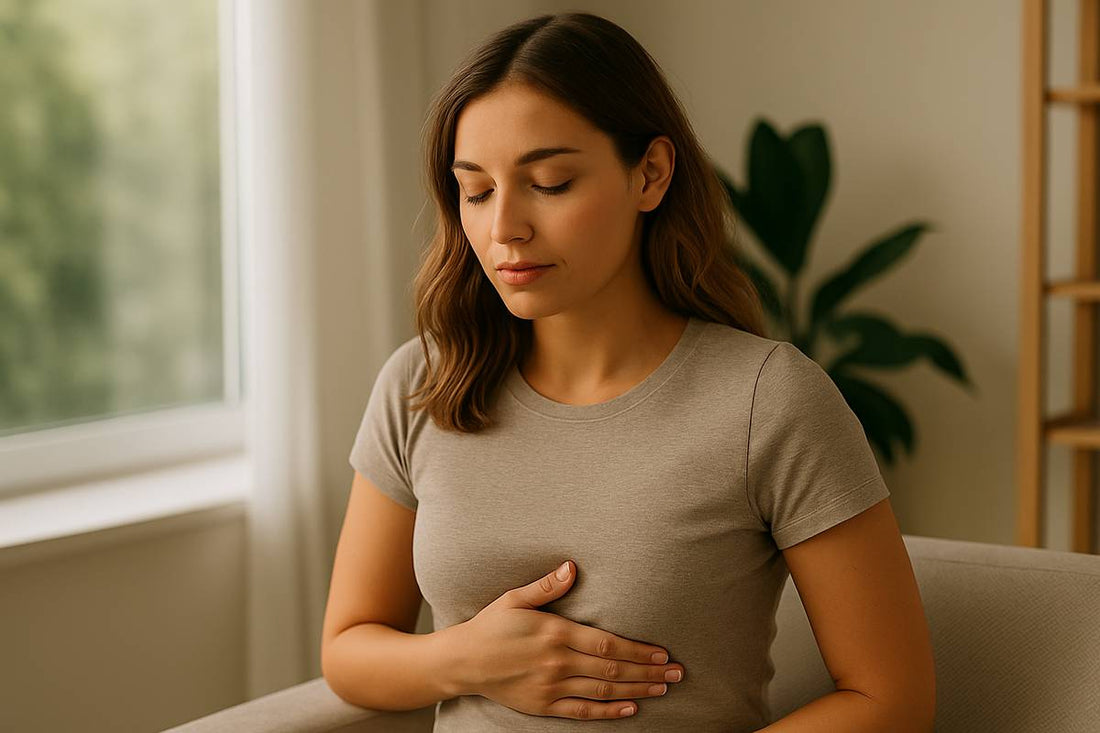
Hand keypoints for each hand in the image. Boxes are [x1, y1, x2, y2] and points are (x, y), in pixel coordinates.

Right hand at [457, 559, 684, 719]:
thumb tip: (571, 567)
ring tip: (663, 689)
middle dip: (649, 672)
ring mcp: (551, 687)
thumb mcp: (515, 599)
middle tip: (677, 674)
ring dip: (637, 690)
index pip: (607, 644)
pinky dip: (609, 712)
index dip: (638, 650)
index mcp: (555, 633)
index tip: (663, 653)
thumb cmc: (491, 625)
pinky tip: (631, 708)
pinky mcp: (544, 706)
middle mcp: (557, 662)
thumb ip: (547, 586)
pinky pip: (582, 712)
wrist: (462, 662)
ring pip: (603, 692)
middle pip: (613, 670)